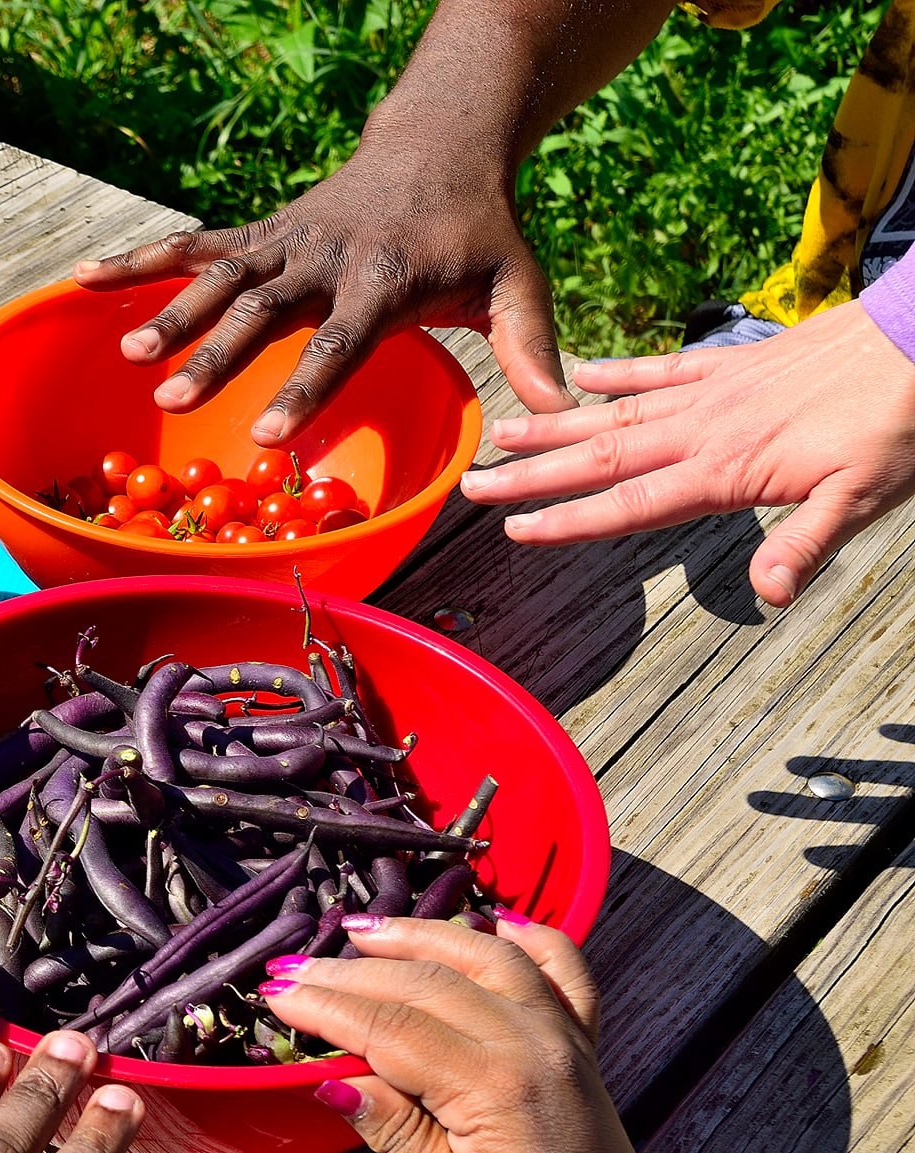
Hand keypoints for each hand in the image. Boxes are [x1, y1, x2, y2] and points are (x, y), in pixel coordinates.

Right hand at [74, 144, 569, 443]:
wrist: (439, 145)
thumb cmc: (478, 231)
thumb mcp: (517, 281)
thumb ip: (531, 348)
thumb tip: (563, 415)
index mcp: (385, 280)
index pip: (339, 341)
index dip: (301, 386)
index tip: (263, 433)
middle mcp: (326, 258)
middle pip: (263, 312)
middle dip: (215, 355)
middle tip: (170, 397)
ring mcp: (286, 242)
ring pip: (219, 278)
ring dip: (170, 313)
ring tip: (125, 355)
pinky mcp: (260, 232)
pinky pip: (193, 245)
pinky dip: (140, 261)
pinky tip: (83, 279)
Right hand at [263, 915, 698, 1152]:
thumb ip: (397, 1139)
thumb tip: (333, 1080)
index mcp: (497, 1091)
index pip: (391, 1030)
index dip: (328, 1009)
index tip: (276, 996)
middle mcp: (534, 1045)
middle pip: (427, 982)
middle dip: (350, 972)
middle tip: (289, 968)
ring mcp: (562, 1034)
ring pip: (484, 955)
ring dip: (419, 934)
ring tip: (358, 928)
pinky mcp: (580, 1037)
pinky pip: (559, 964)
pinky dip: (526, 935)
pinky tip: (491, 920)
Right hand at [463, 300, 914, 606]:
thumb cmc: (894, 425)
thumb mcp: (862, 499)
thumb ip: (807, 544)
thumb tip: (768, 594)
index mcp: (725, 472)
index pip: (630, 504)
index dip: (570, 521)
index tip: (517, 530)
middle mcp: (702, 431)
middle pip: (601, 458)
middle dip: (533, 475)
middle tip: (473, 484)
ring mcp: (710, 394)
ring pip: (615, 414)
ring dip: (554, 427)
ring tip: (500, 432)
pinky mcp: (728, 364)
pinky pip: (659, 370)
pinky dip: (615, 373)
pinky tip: (578, 374)